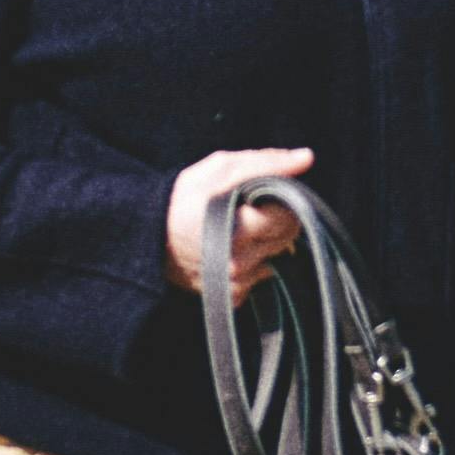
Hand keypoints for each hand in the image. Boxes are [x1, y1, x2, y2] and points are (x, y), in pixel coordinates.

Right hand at [167, 145, 310, 296]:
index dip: (284, 200)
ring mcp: (238, 283)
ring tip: (241, 227)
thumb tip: (306, 158)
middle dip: (278, 219)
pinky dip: (256, 260)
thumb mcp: (220, 169)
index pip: (289, 216)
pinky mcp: (235, 296)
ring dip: (268, 241)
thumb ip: (266, 163)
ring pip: (278, 256)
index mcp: (237, 227)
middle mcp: (240, 261)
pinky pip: (263, 275)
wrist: (149, 239)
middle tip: (254, 208)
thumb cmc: (184, 199)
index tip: (267, 193)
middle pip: (287, 238)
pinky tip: (235, 248)